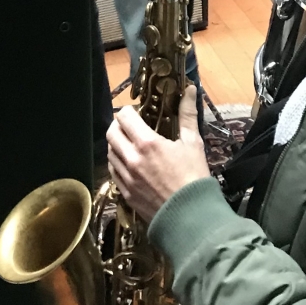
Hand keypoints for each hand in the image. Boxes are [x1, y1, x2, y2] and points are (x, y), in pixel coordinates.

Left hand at [107, 85, 210, 220]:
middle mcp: (131, 158)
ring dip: (117, 145)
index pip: (124, 116)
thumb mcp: (193, 143)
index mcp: (147, 143)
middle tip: (132, 127)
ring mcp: (126, 177)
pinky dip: (118, 163)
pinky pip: (113, 172)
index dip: (130, 112)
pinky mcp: (125, 192)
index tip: (140, 114)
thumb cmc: (195, 177)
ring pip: (110, 152)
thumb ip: (187, 114)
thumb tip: (191, 88)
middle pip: (111, 132)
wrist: (190, 215)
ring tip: (131, 145)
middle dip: (120, 126)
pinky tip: (131, 164)